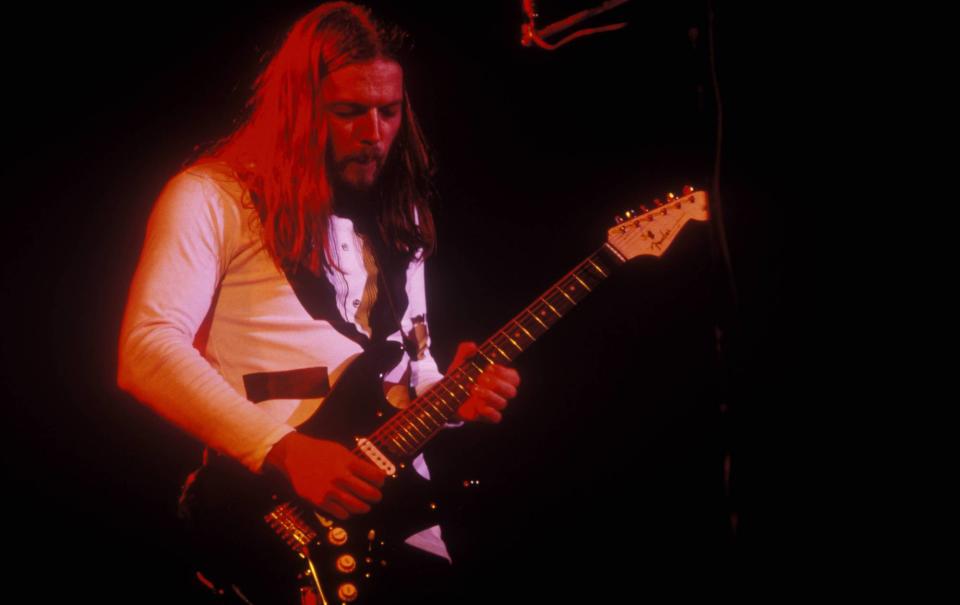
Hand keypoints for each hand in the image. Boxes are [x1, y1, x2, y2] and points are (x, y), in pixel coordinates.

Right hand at [265, 432, 385, 519]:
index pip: (374, 475)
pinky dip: (348, 513)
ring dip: (364, 507)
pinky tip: (349, 510)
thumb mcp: (341, 450)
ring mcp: (330, 490)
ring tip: (366, 506)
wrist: (295, 455)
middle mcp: (340, 477)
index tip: (381, 482)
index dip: (381, 480)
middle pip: (368, 492)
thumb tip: (374, 474)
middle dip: (376, 496)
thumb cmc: (319, 451)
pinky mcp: (319, 501)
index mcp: (348, 462)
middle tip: (377, 497)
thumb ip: (356, 462)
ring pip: (356, 506)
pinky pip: (340, 513)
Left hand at [448, 341, 520, 422]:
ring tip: (474, 389)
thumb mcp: (461, 362)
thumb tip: (472, 346)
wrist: (446, 394)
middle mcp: (500, 392)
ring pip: (503, 403)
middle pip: (511, 391)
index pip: (514, 377)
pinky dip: (490, 412)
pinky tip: (479, 406)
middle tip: (482, 378)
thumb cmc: (460, 376)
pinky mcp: (486, 416)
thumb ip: (465, 351)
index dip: (505, 373)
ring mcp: (493, 405)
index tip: (490, 367)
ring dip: (490, 395)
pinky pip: (496, 418)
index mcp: (500, 378)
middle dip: (498, 384)